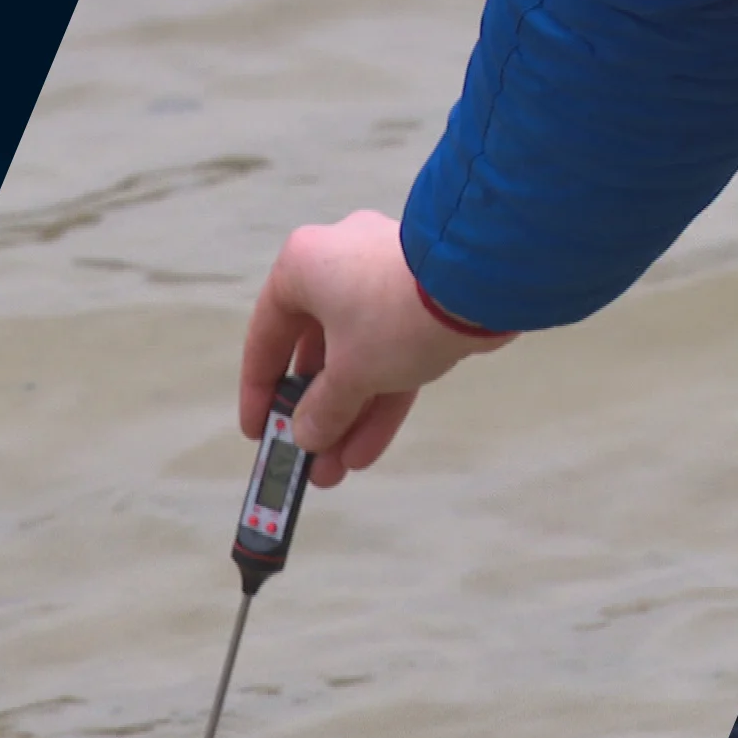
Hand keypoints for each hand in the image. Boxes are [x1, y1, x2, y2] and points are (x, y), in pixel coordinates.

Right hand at [239, 209, 516, 487]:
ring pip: (359, 360)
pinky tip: (366, 449)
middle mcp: (339, 267)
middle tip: (307, 459)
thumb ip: (323, 409)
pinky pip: (393, 357)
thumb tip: (307, 436)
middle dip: (316, 413)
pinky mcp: (424, 306)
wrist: (478, 284)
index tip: (259, 430)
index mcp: (302, 268)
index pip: (267, 337)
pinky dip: (381, 398)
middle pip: (318, 354)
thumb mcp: (350, 372)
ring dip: (348, 416)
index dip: (260, 391)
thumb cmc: (394, 315)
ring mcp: (386, 285)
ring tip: (335, 470)